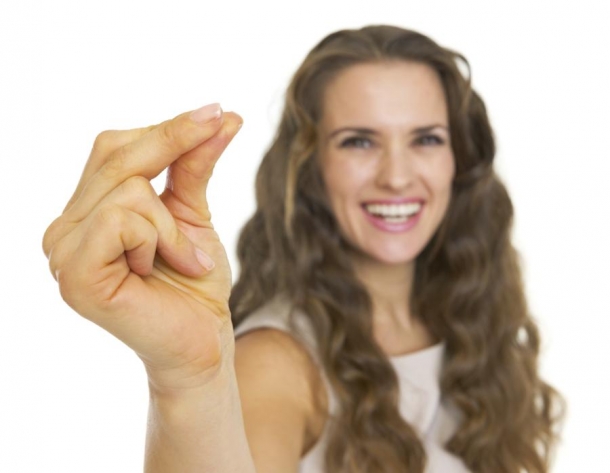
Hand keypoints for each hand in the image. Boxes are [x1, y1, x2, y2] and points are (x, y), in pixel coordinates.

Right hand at [43, 104, 242, 392]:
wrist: (202, 339)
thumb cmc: (195, 281)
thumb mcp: (194, 213)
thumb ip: (193, 164)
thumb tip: (221, 113)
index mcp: (86, 211)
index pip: (115, 147)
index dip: (168, 129)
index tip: (217, 114)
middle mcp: (66, 228)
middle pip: (117, 155)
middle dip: (176, 151)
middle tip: (220, 145)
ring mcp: (63, 251)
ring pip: (128, 189)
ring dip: (172, 225)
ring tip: (184, 261)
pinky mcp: (75, 274)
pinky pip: (122, 221)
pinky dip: (159, 240)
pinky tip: (159, 270)